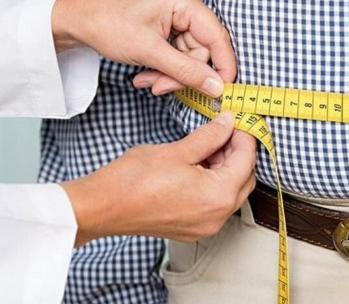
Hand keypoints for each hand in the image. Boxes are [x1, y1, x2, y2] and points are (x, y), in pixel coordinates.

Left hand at [51, 0, 235, 96]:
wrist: (77, 18)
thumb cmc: (106, 25)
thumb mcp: (149, 53)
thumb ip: (187, 71)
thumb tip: (217, 87)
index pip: (216, 36)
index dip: (222, 66)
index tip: (222, 92)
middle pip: (202, 48)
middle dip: (181, 72)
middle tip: (159, 87)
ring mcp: (177, 5)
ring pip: (190, 52)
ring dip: (170, 72)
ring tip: (147, 80)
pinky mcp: (169, 15)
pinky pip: (179, 47)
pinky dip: (165, 63)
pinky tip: (147, 71)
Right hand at [60, 112, 256, 245]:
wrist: (103, 206)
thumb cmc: (133, 181)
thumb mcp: (178, 150)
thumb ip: (210, 136)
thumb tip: (227, 124)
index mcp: (217, 196)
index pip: (246, 160)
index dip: (244, 136)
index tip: (237, 120)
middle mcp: (216, 217)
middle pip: (244, 179)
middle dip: (237, 152)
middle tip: (224, 129)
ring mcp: (204, 226)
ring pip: (230, 192)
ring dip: (225, 167)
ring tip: (208, 144)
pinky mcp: (191, 228)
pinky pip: (214, 203)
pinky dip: (213, 183)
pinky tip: (198, 163)